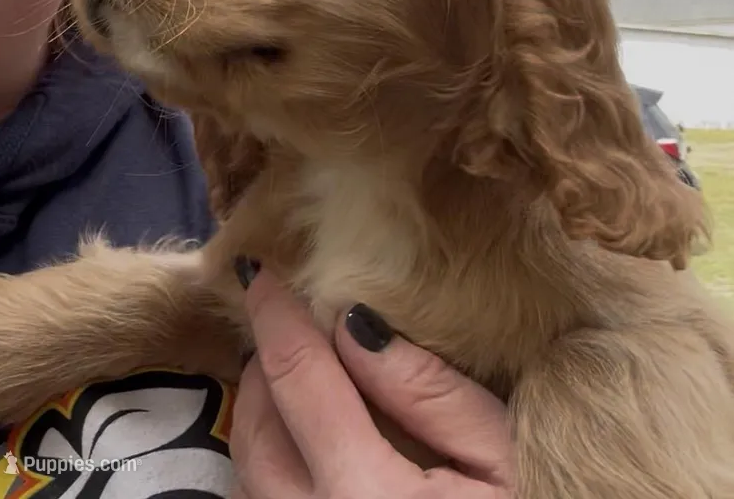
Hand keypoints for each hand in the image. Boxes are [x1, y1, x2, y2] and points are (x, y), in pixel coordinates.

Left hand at [229, 261, 514, 497]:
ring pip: (248, 462)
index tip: (260, 272)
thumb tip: (353, 322)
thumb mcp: (500, 459)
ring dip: (262, 403)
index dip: (274, 316)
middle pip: (255, 421)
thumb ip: (427, 391)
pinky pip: (263, 495)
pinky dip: (269, 448)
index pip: (298, 378)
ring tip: (294, 368)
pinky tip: (303, 430)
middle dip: (264, 358)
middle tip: (289, 319)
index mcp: (362, 494)